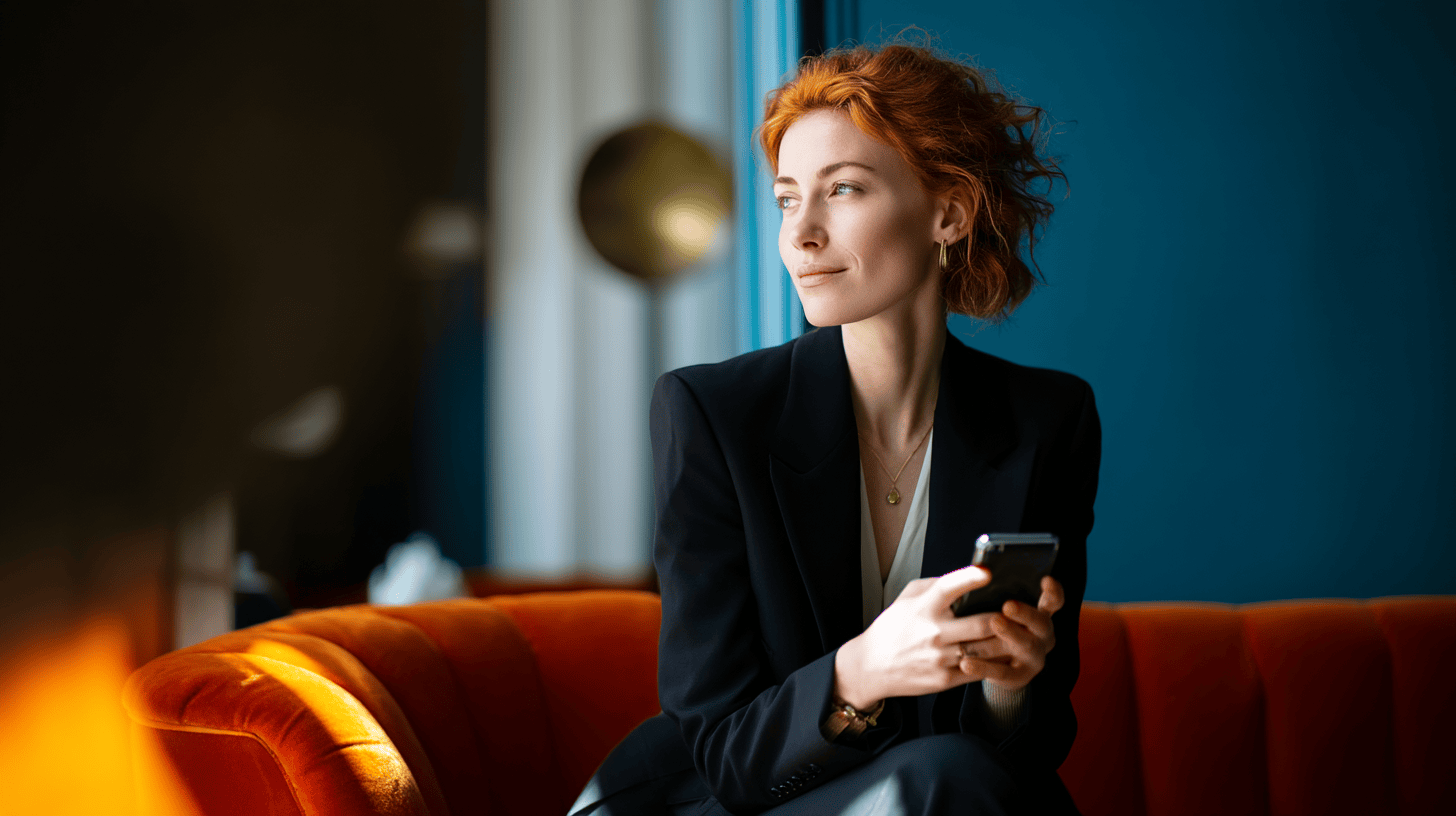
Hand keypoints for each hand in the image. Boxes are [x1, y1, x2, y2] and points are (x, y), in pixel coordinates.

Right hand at [834, 564, 1005, 708]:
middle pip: (982, 624)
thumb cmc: (893, 628)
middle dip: (1005, 618)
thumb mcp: (907, 598)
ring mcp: (940, 658)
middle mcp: (933, 632)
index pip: (949, 588)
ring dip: (1007, 640)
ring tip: (1021, 632)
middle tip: (1020, 611)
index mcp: (924, 608)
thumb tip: (967, 578)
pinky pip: (980, 670)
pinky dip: (996, 662)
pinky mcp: (945, 679)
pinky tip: (1006, 653)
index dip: (969, 578)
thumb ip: (935, 585)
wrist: (871, 667)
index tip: (987, 571)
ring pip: (986, 649)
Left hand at [954, 575, 1063, 691]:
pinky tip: (966, 663)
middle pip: (1041, 623)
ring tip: (993, 622)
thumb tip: (978, 573)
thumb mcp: (1000, 610)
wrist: (996, 666)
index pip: (1053, 602)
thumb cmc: (995, 627)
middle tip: (1008, 605)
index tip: (1046, 579)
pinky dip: (983, 667)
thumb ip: (995, 596)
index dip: (1053, 592)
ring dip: (1009, 634)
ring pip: (1025, 645)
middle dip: (1026, 613)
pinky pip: (1001, 672)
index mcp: (1040, 615)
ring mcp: (1032, 658)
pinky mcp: (1017, 678)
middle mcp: (1042, 636)